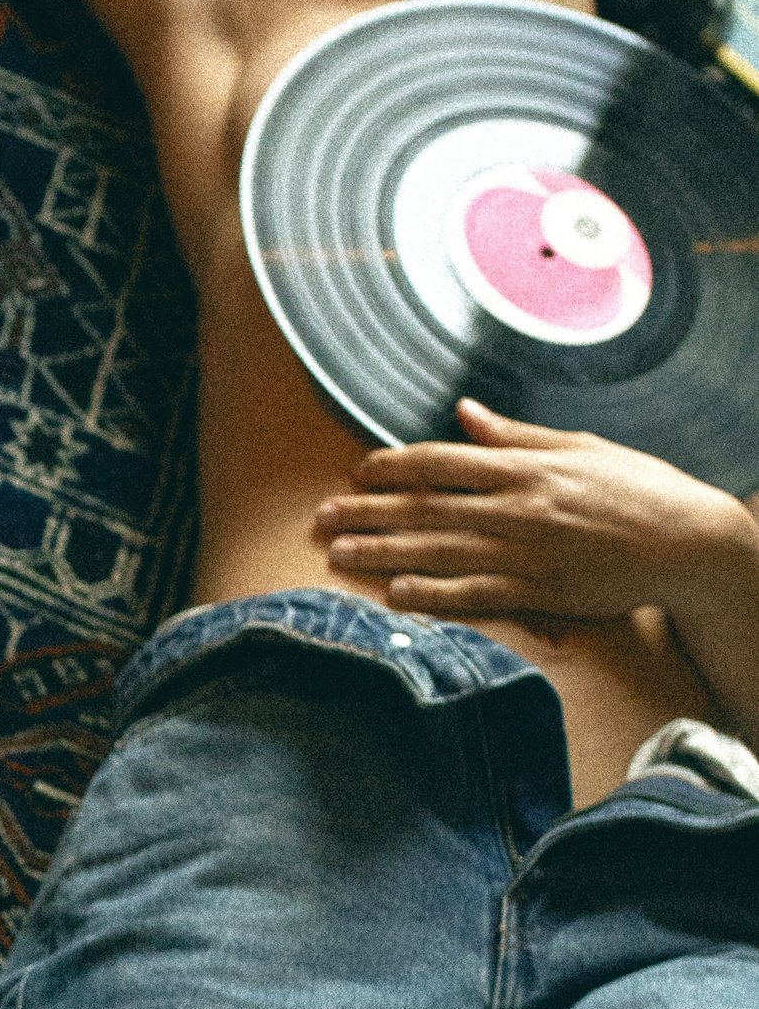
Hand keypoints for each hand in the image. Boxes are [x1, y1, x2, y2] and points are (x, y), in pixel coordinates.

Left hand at [314, 398, 755, 624]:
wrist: (688, 543)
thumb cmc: (637, 489)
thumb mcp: (578, 448)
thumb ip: (515, 436)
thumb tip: (464, 413)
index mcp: (526, 467)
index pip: (442, 463)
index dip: (392, 467)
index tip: (357, 472)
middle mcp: (518, 508)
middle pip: (426, 508)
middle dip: (368, 513)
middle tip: (320, 519)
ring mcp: (527, 554)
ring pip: (439, 551)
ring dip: (384, 554)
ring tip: (338, 556)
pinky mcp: (541, 594)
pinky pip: (476, 595)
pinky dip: (434, 595)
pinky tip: (396, 596)